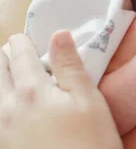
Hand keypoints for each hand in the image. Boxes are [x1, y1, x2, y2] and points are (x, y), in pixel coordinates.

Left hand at [0, 31, 121, 148]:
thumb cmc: (90, 145)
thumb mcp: (89, 102)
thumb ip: (71, 67)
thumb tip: (59, 34)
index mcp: (32, 92)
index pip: (18, 53)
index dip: (22, 41)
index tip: (26, 39)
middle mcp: (6, 109)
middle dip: (3, 58)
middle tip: (15, 56)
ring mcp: (0, 130)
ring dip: (0, 81)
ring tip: (13, 80)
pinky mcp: (3, 145)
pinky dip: (2, 103)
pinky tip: (15, 107)